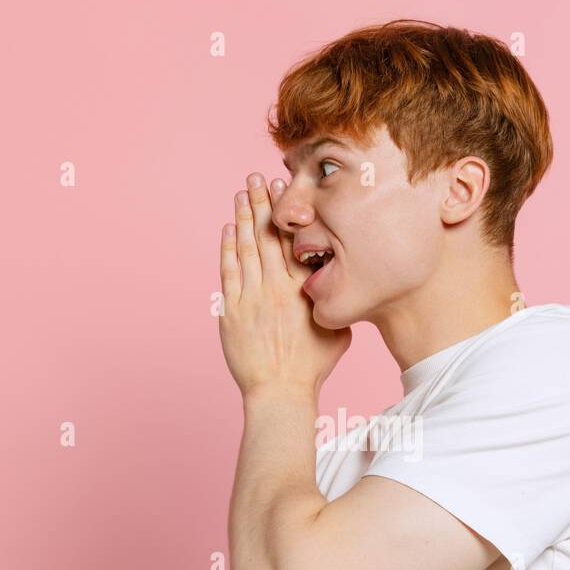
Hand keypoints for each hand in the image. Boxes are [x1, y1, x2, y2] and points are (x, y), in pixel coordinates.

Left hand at [218, 174, 350, 396]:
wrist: (280, 392)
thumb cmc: (312, 368)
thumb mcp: (338, 332)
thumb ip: (335, 303)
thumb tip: (341, 286)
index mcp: (304, 290)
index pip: (295, 241)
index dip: (289, 213)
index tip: (285, 190)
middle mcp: (277, 288)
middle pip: (269, 236)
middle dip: (263, 203)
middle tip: (257, 177)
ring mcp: (252, 298)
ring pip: (247, 248)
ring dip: (244, 218)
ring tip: (242, 193)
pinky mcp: (232, 311)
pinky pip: (229, 272)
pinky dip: (228, 248)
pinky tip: (228, 229)